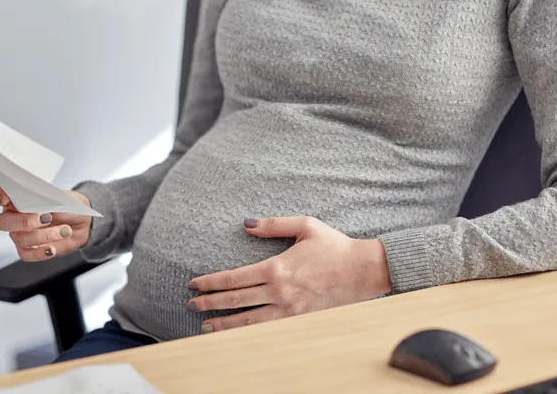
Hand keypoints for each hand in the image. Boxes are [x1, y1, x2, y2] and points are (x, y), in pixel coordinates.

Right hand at [0, 186, 92, 261]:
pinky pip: (26, 255)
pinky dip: (40, 253)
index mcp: (17, 199)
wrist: (82, 223)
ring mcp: (19, 234)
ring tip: (65, 230)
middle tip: (47, 218)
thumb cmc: (68, 206)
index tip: (6, 198)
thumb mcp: (63, 199)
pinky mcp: (28, 250)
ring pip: (21, 238)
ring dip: (45, 235)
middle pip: (3, 222)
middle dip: (24, 220)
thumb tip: (43, 209)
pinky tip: (52, 249)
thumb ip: (50, 202)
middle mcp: (14, 217)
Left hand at [187, 216, 391, 332]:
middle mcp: (279, 292)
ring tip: (206, 325)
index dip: (211, 282)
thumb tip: (247, 224)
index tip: (195, 283)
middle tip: (192, 303)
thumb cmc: (335, 246)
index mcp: (277, 268)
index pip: (234, 278)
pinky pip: (268, 329)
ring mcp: (289, 309)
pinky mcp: (300, 319)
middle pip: (236, 300)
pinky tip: (237, 333)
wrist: (364, 271)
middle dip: (210, 303)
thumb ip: (273, 225)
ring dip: (225, 323)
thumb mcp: (305, 226)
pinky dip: (249, 332)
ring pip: (249, 320)